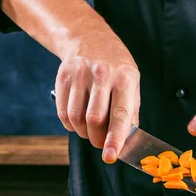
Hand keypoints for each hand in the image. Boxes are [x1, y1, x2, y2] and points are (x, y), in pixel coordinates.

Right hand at [54, 35, 139, 162]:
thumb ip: (130, 113)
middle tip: (100, 143)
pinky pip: (63, 113)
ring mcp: (80, 74)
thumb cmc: (116, 69)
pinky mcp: (63, 77)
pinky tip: (78, 121)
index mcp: (125, 78)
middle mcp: (102, 75)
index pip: (120, 115)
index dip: (115, 139)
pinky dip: (70, 125)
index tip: (110, 157)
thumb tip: (125, 142)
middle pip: (94, 119)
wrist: (90, 39)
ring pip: (76, 118)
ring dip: (83, 133)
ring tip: (90, 130)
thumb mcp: (132, 85)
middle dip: (96, 139)